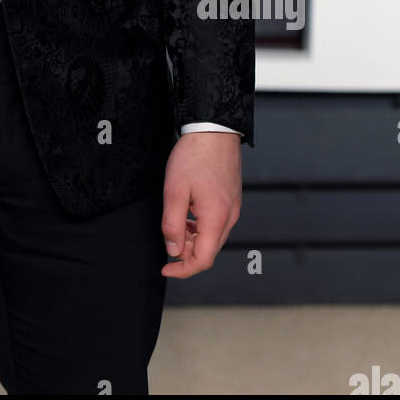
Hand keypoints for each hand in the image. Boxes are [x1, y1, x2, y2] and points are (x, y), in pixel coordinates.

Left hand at [160, 131, 241, 278]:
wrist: (214, 130)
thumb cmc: (194, 156)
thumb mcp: (174, 191)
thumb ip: (173, 224)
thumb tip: (173, 250)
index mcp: (216, 218)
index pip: (203, 260)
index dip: (183, 270)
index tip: (166, 269)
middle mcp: (229, 217)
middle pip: (209, 251)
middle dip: (187, 254)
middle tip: (168, 242)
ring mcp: (233, 208)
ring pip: (213, 238)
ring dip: (194, 240)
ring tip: (176, 225)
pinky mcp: (232, 200)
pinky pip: (217, 224)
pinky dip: (201, 227)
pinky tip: (189, 214)